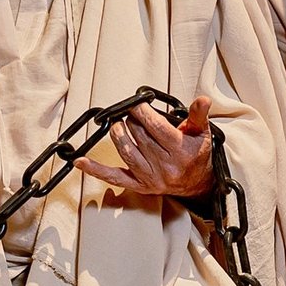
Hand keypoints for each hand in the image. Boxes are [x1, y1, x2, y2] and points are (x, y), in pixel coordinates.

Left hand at [75, 97, 215, 199]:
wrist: (197, 184)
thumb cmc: (196, 156)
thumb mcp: (203, 133)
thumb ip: (198, 114)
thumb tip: (202, 100)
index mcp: (180, 151)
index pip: (156, 126)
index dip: (142, 112)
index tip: (137, 104)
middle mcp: (165, 166)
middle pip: (139, 136)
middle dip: (133, 121)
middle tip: (132, 114)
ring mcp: (151, 177)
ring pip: (126, 151)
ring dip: (118, 135)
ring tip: (119, 125)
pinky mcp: (139, 186)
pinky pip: (114, 177)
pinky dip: (96, 169)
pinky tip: (82, 162)